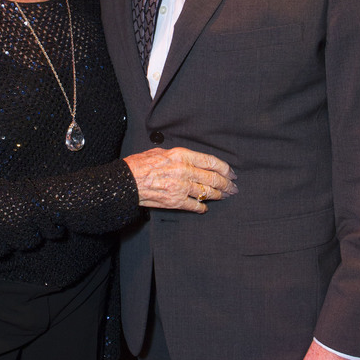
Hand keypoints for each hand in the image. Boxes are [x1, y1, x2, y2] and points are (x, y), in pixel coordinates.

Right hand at [123, 147, 237, 213]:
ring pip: (207, 192)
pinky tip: (205, 207)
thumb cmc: (139, 165)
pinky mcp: (175, 202)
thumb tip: (189, 159)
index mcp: (182, 156)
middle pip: (213, 178)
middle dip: (226, 184)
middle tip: (233, 187)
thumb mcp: (160, 151)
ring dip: (218, 195)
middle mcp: (185, 171)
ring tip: (224, 196)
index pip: (211, 161)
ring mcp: (181, 188)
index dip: (225, 168)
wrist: (126, 182)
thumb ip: (177, 155)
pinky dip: (202, 207)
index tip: (231, 172)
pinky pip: (195, 205)